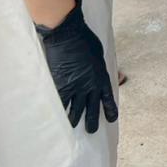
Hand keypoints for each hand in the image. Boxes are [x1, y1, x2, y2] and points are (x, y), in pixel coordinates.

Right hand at [36, 0, 117, 133]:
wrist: (68, 36)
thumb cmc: (84, 40)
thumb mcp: (98, 55)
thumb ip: (99, 68)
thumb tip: (102, 73)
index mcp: (101, 77)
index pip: (107, 98)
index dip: (109, 109)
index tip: (111, 119)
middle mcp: (90, 86)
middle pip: (91, 109)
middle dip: (91, 121)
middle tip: (91, 130)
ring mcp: (75, 88)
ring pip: (75, 110)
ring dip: (74, 120)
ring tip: (72, 128)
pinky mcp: (61, 86)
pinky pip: (60, 104)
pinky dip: (58, 113)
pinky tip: (55, 121)